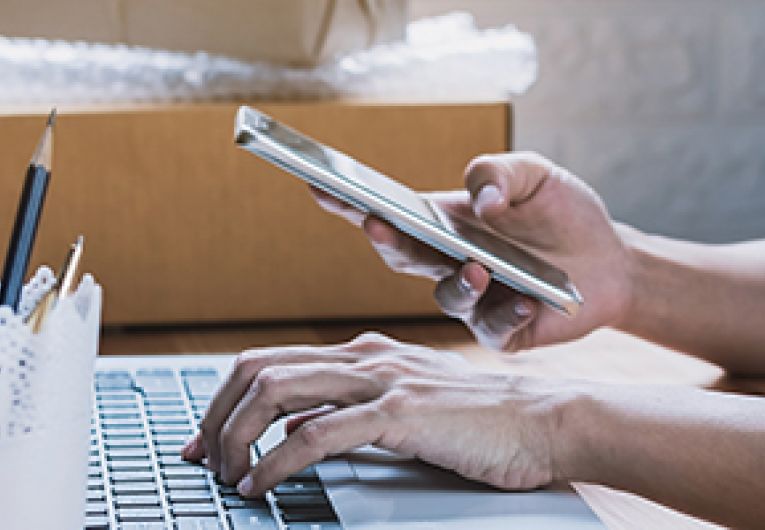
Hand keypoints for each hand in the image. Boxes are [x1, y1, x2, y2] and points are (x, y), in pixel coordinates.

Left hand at [181, 333, 568, 495]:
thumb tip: (296, 429)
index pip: (270, 361)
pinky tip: (262, 486)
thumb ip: (351, 409)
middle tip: (202, 457)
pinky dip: (276, 462)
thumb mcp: (403, 404)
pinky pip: (316, 434)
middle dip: (216, 415)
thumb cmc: (477, 418)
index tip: (205, 436)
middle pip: (258, 369)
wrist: (540, 418)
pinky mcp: (399, 412)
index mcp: (362, 352)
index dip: (225, 398)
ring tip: (226, 474)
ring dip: (237, 436)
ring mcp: (381, 380)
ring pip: (277, 392)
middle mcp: (364, 356)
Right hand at [311, 152, 633, 350]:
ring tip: (480, 268)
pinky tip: (526, 301)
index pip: (391, 213)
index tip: (319, 183)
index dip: (352, 201)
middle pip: (403, 257)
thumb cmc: (563, 213)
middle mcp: (448, 264)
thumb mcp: (536, 175)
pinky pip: (493, 328)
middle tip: (377, 222)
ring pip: (445, 298)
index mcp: (446, 225)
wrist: (610, 260)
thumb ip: (499, 173)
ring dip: (458, 282)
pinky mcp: (501, 331)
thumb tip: (479, 200)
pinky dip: (508, 313)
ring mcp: (472, 301)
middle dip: (386, 240)